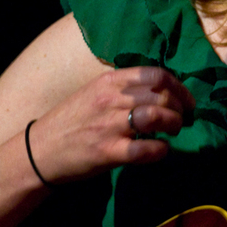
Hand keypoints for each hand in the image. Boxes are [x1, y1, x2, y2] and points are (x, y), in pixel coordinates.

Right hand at [26, 66, 194, 184]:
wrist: (40, 150)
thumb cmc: (72, 120)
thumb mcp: (95, 91)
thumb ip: (125, 87)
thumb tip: (162, 90)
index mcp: (109, 81)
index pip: (155, 75)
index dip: (178, 86)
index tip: (186, 100)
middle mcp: (111, 99)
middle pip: (161, 95)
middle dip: (180, 108)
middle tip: (182, 119)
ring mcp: (109, 125)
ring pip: (156, 116)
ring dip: (174, 124)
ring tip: (174, 131)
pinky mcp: (108, 152)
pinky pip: (145, 149)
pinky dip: (160, 149)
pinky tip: (161, 150)